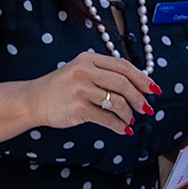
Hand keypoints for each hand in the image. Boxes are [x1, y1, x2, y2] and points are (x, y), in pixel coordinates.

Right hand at [29, 50, 159, 136]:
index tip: (154, 90)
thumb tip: (137, 87)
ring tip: (129, 120)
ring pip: (117, 102)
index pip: (123, 66)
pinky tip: (122, 129)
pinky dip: (118, 125)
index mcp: (89, 59)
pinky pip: (106, 118)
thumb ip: (104, 74)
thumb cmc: (61, 88)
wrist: (34, 100)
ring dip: (128, 113)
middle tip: (146, 109)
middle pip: (123, 83)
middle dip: (139, 98)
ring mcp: (80, 90)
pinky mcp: (77, 108)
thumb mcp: (81, 71)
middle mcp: (85, 71)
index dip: (142, 78)